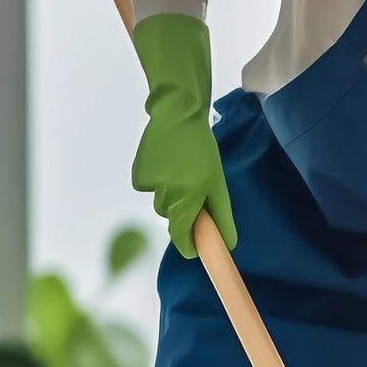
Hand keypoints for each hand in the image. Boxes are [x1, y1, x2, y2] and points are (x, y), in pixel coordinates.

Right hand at [130, 12, 237, 259]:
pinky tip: (166, 162)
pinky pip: (150, 188)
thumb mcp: (218, 182)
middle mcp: (166, 193)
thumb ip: (221, 215)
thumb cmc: (202, 150)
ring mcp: (150, 184)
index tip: (195, 252)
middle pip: (173, 216)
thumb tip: (228, 243)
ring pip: (162, 201)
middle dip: (184, 209)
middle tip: (195, 185)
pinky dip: (158, 180)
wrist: (177, 114)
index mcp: (188, 196)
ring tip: (181, 168)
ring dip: (171, 192)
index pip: (183, 234)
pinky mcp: (138, 174)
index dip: (189, 246)